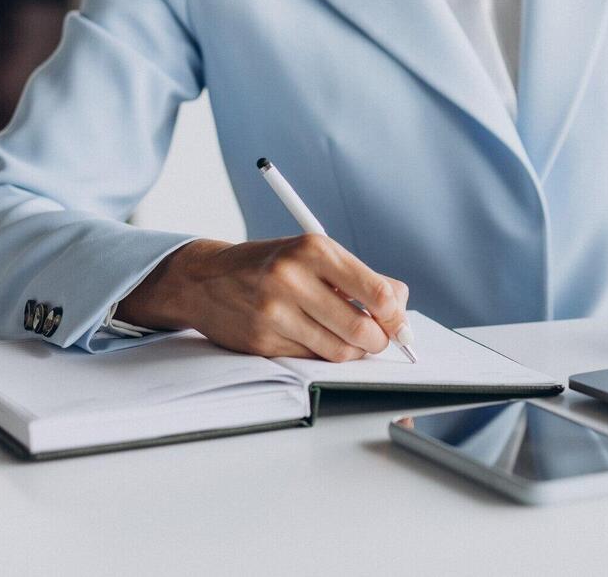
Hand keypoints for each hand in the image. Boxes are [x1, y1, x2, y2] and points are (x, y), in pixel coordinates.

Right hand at [117, 235, 409, 360]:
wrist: (207, 278)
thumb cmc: (272, 264)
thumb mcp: (315, 255)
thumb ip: (361, 277)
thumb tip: (400, 304)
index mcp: (313, 250)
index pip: (376, 292)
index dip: (396, 315)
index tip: (400, 324)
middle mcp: (292, 279)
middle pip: (361, 328)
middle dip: (379, 340)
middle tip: (379, 337)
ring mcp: (275, 313)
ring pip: (340, 350)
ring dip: (354, 351)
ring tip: (350, 338)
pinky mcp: (263, 341)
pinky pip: (312, 358)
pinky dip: (324, 353)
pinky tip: (316, 337)